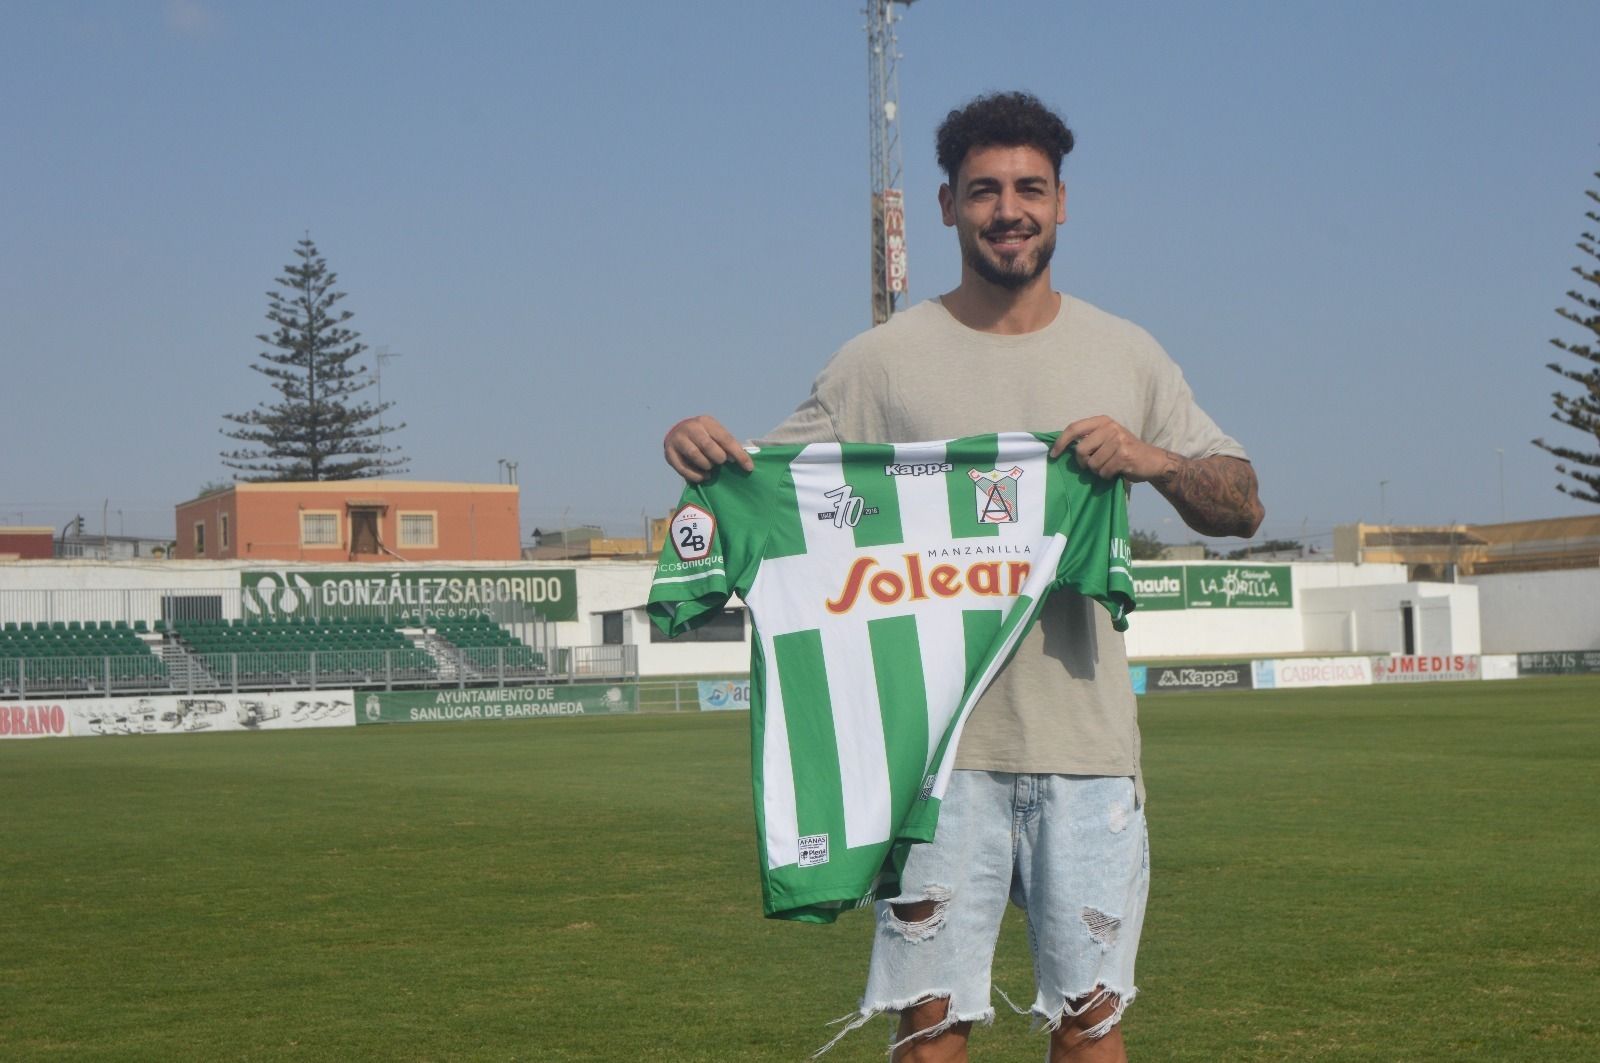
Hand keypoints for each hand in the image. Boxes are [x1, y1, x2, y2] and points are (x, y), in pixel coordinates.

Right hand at [663, 415, 753, 481]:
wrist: (677, 433)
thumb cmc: (704, 437)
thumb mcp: (715, 435)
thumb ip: (728, 446)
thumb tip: (745, 463)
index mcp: (706, 422)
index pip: (725, 438)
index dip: (738, 454)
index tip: (748, 467)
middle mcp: (690, 428)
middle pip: (707, 445)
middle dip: (718, 458)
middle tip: (720, 463)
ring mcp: (678, 439)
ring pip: (694, 455)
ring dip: (706, 465)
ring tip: (710, 469)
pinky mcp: (669, 453)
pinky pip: (683, 468)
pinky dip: (695, 475)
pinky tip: (703, 477)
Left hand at [1052, 415, 1175, 483]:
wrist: (1152, 460)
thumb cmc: (1124, 451)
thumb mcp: (1106, 438)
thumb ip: (1088, 439)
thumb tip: (1061, 448)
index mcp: (1102, 421)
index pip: (1074, 428)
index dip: (1061, 442)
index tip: (1053, 455)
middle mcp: (1110, 427)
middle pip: (1080, 450)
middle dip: (1083, 463)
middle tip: (1092, 466)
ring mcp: (1118, 440)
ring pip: (1092, 464)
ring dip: (1098, 470)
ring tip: (1109, 466)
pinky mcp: (1125, 455)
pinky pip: (1104, 471)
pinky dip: (1107, 475)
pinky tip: (1117, 471)